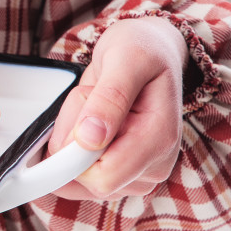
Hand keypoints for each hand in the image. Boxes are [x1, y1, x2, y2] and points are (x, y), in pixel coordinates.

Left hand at [47, 15, 187, 200]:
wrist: (149, 51)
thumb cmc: (141, 50)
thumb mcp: (125, 59)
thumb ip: (109, 98)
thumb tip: (90, 140)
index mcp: (160, 139)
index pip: (103, 177)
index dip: (72, 155)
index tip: (72, 116)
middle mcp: (156, 164)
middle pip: (86, 179)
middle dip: (71, 142)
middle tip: (87, 102)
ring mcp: (140, 173)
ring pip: (78, 179)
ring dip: (70, 144)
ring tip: (92, 110)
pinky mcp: (124, 174)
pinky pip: (77, 178)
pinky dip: (70, 152)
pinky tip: (86, 126)